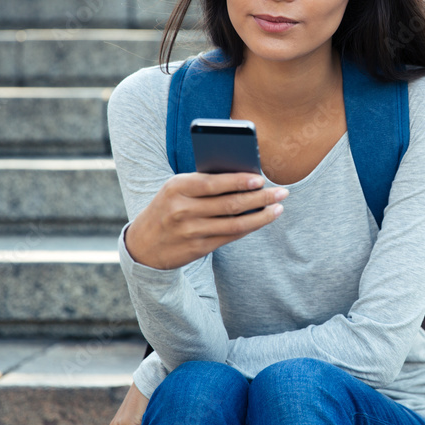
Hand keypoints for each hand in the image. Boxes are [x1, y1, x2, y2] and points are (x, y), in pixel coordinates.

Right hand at [125, 172, 286, 269]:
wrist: (142, 244)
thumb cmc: (167, 207)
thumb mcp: (176, 189)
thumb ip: (204, 182)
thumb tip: (244, 176)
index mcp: (177, 187)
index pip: (214, 183)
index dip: (239, 181)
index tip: (261, 179)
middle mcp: (183, 210)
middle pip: (230, 204)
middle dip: (260, 198)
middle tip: (281, 192)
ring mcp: (191, 231)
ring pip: (235, 223)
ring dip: (261, 216)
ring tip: (278, 207)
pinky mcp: (198, 248)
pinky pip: (230, 236)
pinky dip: (249, 227)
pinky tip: (263, 220)